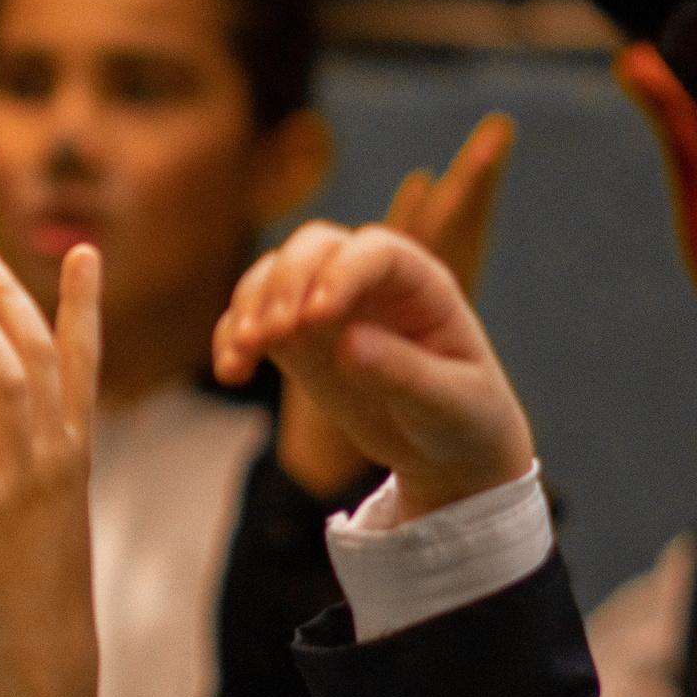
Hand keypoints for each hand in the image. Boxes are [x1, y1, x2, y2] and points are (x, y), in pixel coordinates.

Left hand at [0, 244, 101, 696]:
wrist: (44, 648)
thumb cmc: (37, 577)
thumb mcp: (40, 504)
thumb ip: (16, 456)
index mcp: (73, 449)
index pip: (84, 360)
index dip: (82, 303)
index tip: (84, 250)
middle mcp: (55, 453)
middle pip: (40, 351)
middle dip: (10, 295)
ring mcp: (21, 478)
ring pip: (7, 379)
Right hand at [216, 221, 533, 521]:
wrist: (447, 450)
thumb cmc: (466, 418)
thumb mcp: (449, 403)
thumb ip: (404, 373)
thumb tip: (348, 344)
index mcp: (421, 284)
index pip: (375, 251)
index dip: (339, 272)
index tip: (313, 317)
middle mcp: (370, 283)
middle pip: (314, 246)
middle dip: (284, 282)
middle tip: (270, 334)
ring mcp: (328, 307)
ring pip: (274, 275)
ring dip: (249, 306)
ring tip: (243, 352)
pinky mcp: (297, 339)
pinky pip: (252, 320)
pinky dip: (231, 338)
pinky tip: (231, 372)